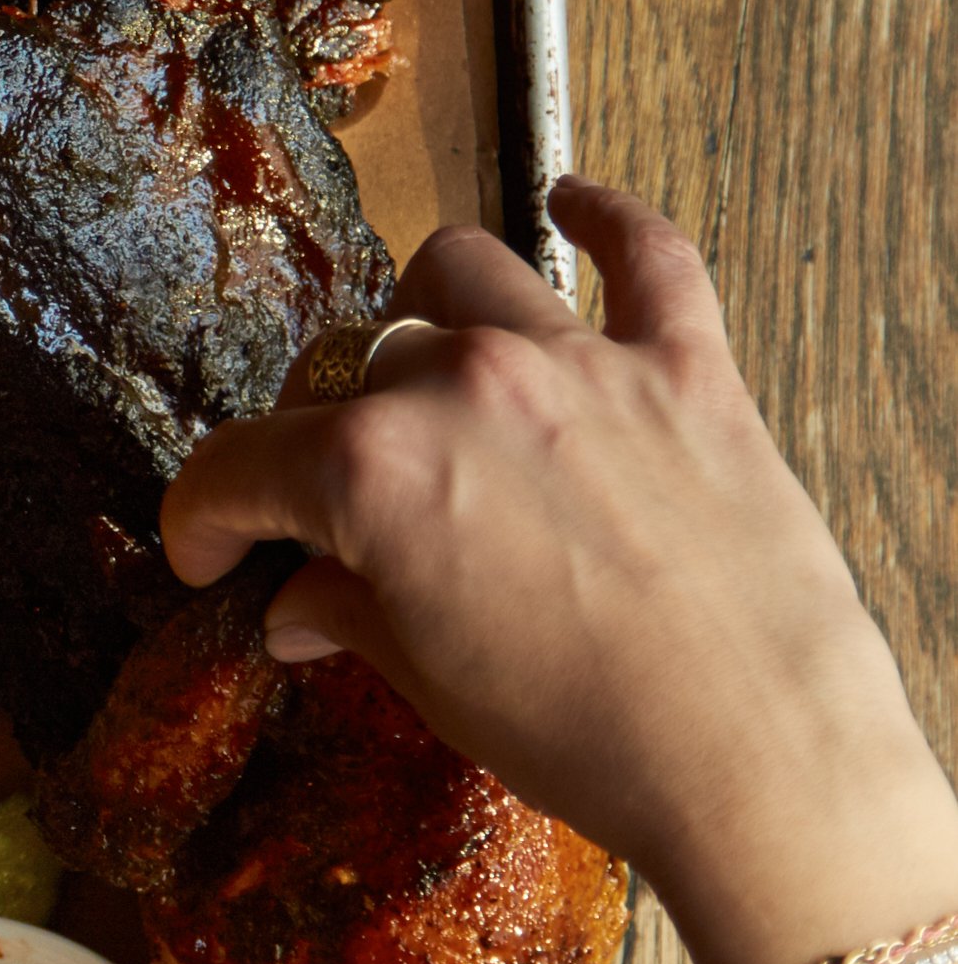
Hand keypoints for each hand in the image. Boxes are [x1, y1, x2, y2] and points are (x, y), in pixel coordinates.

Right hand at [159, 179, 957, 963]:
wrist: (758, 760)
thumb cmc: (587, 738)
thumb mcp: (434, 685)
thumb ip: (353, 616)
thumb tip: (302, 608)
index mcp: (374, 469)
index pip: (241, 464)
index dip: (205, 517)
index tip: (209, 553)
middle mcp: (464, 384)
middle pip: (349, 367)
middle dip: (317, 434)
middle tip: (331, 507)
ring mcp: (580, 363)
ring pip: (461, 275)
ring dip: (425, 315)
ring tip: (426, 369)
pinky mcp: (687, 369)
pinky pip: (646, 254)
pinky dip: (606, 219)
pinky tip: (575, 202)